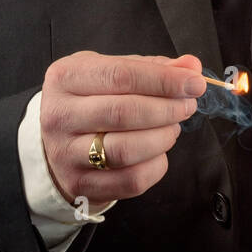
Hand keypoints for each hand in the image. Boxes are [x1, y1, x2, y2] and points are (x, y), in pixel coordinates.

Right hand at [40, 51, 204, 210]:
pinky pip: (129, 180)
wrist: (56, 141)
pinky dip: (155, 166)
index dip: (164, 80)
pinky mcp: (80, 184)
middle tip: (188, 105)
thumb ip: (153, 67)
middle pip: (123, 112)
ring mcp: (66, 153)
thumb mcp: (112, 71)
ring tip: (172, 128)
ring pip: (125, 150)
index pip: (121, 75)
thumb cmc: (91, 99)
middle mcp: (59, 115)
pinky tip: (158, 153)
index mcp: (65, 77)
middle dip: (167, 109)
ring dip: (162, 138)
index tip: (194, 83)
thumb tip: (191, 67)